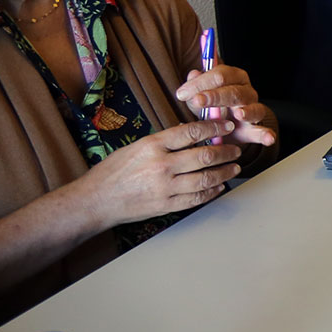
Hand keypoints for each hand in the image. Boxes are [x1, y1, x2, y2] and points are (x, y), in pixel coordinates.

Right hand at [75, 120, 266, 226]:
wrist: (96, 201)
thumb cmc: (113, 171)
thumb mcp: (136, 147)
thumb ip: (164, 141)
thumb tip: (191, 133)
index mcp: (152, 146)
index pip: (191, 132)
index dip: (214, 128)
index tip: (226, 126)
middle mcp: (161, 166)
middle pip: (204, 156)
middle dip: (226, 152)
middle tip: (236, 149)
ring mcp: (165, 188)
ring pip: (206, 179)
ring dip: (224, 172)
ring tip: (234, 167)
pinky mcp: (166, 206)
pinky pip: (196, 198)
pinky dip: (211, 192)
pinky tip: (219, 186)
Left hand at [175, 62, 272, 130]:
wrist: (221, 126)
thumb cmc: (211, 106)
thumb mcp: (200, 95)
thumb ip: (196, 86)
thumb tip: (193, 74)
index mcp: (233, 77)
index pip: (220, 74)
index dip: (201, 82)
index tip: (182, 93)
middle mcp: (246, 91)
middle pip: (234, 90)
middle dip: (215, 95)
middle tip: (198, 101)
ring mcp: (253, 109)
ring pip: (252, 108)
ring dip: (246, 111)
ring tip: (239, 115)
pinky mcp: (254, 128)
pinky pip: (262, 131)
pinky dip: (266, 134)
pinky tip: (268, 138)